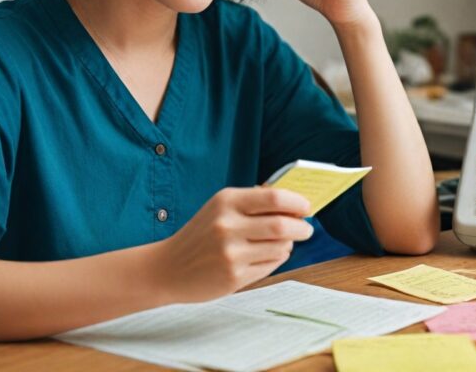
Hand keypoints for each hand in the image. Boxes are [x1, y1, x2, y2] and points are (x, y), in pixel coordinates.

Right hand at [156, 187, 312, 302]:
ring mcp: (230, 253)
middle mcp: (228, 225)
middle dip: (301, 227)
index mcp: (226, 201)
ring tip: (283, 242)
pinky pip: (270, 266)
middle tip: (306, 229)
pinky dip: (277, 259)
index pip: (274, 198)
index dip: (297, 203)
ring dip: (288, 244)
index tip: (307, 207)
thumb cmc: (201, 233)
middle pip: (282, 225)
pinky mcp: (233, 277)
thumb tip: (292, 201)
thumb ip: (254, 201)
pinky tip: (269, 255)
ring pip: (280, 247)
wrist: (169, 267)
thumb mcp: (221, 207)